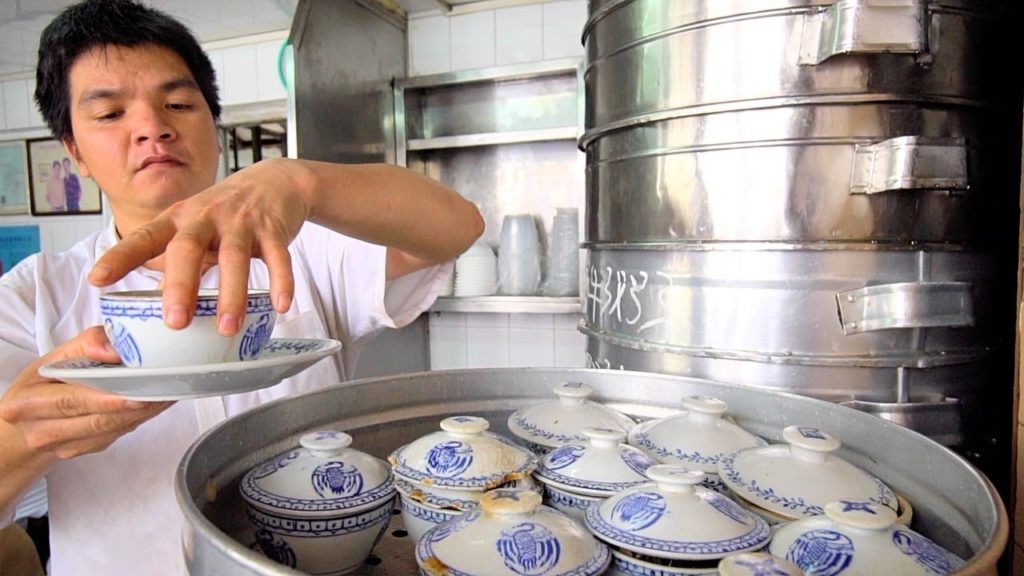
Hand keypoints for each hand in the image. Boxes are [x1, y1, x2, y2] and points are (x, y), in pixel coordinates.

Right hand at [0, 327, 172, 459]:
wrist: (27, 420)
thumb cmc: (43, 384)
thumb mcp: (54, 358)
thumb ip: (86, 345)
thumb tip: (116, 348)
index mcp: (27, 403)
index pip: (71, 401)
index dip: (106, 399)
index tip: (136, 393)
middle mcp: (41, 430)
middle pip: (95, 420)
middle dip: (133, 407)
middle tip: (163, 392)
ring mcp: (62, 446)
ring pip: (109, 431)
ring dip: (143, 414)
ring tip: (167, 394)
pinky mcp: (81, 451)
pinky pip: (114, 436)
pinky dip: (138, 419)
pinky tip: (155, 404)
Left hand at [88, 158, 312, 334]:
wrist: (277, 181)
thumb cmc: (229, 211)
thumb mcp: (196, 226)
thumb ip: (179, 258)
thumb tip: (157, 300)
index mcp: (180, 219)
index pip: (145, 238)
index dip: (120, 258)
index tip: (97, 280)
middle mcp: (206, 217)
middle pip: (187, 248)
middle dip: (180, 286)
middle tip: (175, 322)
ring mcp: (241, 222)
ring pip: (234, 257)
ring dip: (231, 295)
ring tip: (226, 328)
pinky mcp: (273, 228)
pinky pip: (276, 257)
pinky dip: (280, 281)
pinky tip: (279, 306)